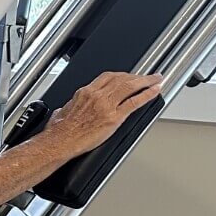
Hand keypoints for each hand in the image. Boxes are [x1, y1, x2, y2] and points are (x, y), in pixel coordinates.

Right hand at [43, 71, 162, 157]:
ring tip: (156, 80)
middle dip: (137, 76)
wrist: (60, 141)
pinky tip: (155, 92)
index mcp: (85, 93)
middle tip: (147, 76)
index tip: (128, 75)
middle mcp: (97, 95)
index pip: (107, 76)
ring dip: (146, 81)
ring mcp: (107, 105)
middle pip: (121, 78)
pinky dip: (147, 95)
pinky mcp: (114, 118)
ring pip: (130, 86)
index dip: (122, 74)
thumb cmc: (59, 130)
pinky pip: (134, 102)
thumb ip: (70, 107)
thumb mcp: (62, 111)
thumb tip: (67, 109)